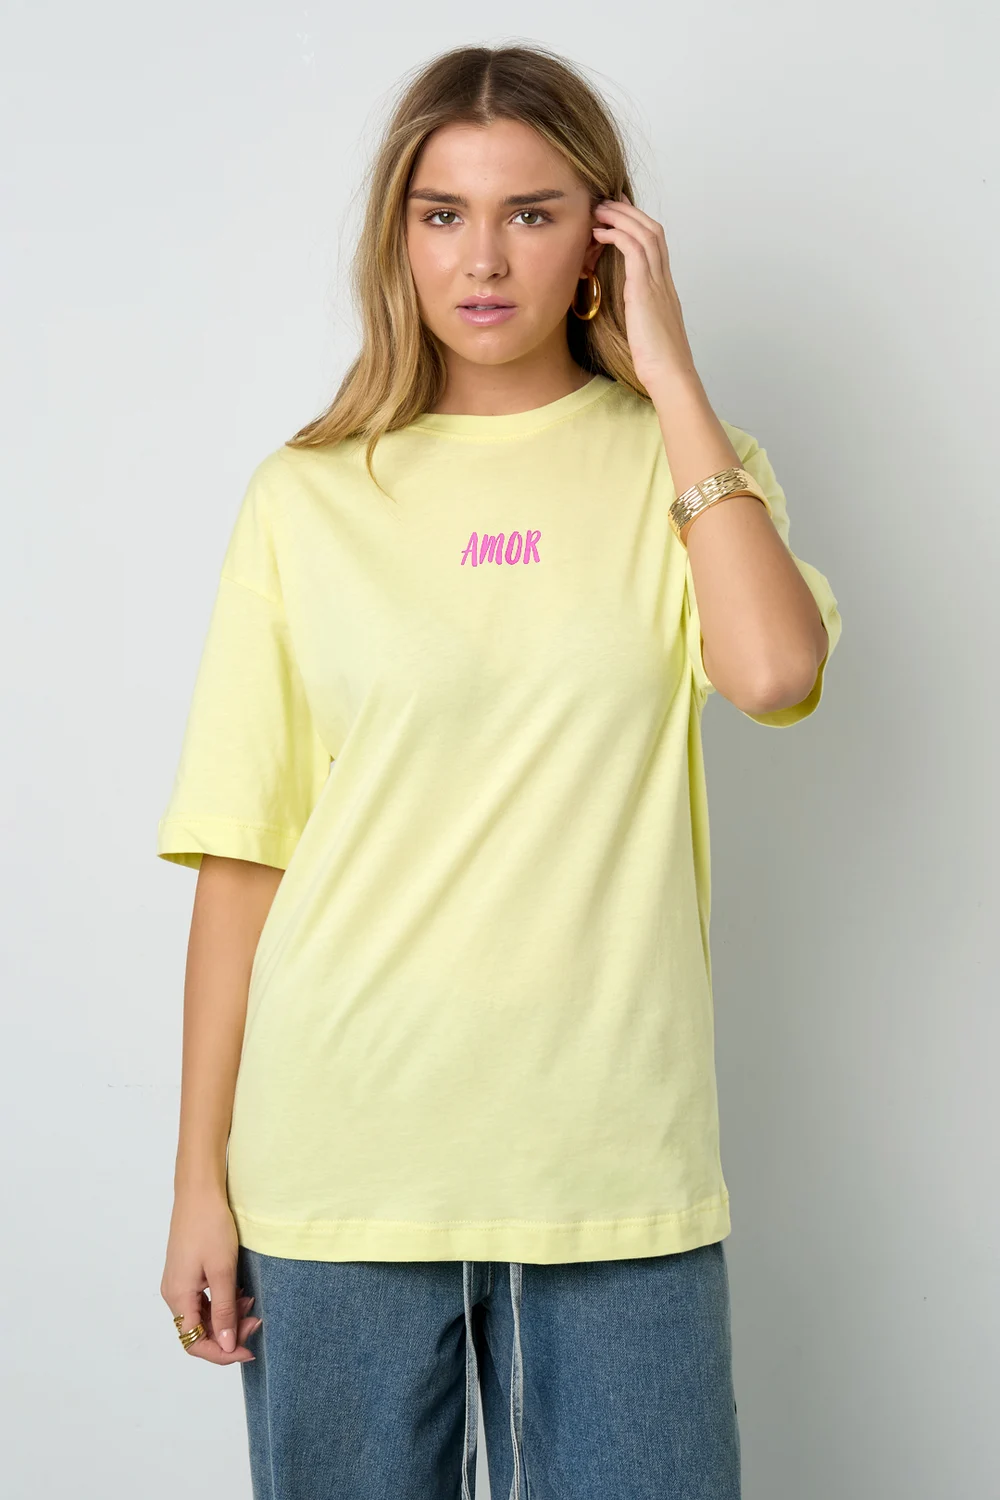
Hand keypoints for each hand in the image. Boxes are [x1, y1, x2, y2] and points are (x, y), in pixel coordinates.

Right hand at [161, 1188, 261, 1364]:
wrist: (199, 1191)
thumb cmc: (210, 1226)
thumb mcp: (223, 1270)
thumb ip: (224, 1310)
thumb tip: (225, 1345)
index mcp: (178, 1297)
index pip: (195, 1342)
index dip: (222, 1352)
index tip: (248, 1349)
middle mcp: (173, 1294)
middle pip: (200, 1330)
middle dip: (229, 1332)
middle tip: (257, 1321)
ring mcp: (179, 1283)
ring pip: (204, 1315)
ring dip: (228, 1316)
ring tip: (252, 1304)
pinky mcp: (186, 1272)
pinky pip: (204, 1299)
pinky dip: (223, 1301)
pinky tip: (241, 1293)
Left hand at [591, 196, 696, 393]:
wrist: (670, 374)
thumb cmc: (658, 362)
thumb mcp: (646, 332)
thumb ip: (639, 316)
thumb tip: (627, 315)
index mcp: (665, 289)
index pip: (656, 245)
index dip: (638, 225)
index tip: (620, 214)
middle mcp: (664, 281)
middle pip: (653, 230)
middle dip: (630, 211)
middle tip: (607, 201)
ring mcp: (658, 283)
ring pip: (645, 233)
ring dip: (621, 216)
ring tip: (600, 209)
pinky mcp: (646, 289)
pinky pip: (634, 249)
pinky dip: (618, 234)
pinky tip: (601, 232)